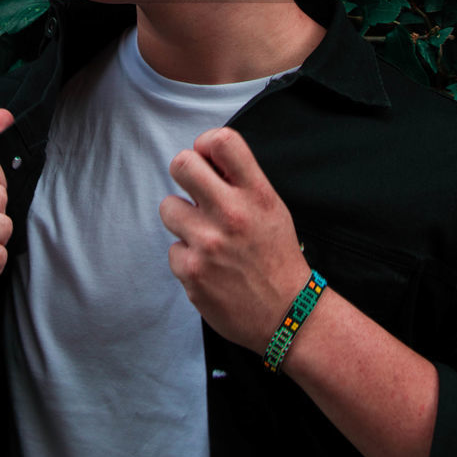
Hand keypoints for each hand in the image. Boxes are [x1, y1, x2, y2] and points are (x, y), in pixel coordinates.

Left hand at [159, 126, 309, 352]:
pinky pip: (173, 248)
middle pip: (182, 164)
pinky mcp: (191, 271)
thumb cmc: (277, 257)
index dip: (206, 144)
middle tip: (195, 191)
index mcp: (257, 194)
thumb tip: (206, 157)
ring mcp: (208, 243)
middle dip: (184, 174)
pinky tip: (209, 267)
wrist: (288, 314)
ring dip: (182, 218)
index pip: (222, 141)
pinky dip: (187, 257)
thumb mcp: (272, 208)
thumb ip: (241, 182)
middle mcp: (232, 214)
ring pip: (168, 206)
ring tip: (204, 234)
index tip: (208, 159)